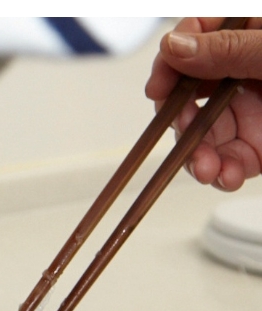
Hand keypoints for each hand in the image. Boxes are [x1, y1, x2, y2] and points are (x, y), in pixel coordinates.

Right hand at [145, 17, 261, 190]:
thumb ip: (227, 49)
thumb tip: (173, 47)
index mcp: (247, 34)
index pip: (193, 38)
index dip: (169, 63)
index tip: (157, 87)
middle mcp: (242, 72)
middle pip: (187, 93)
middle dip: (181, 121)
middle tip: (185, 132)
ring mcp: (249, 110)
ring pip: (202, 133)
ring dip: (197, 156)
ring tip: (208, 170)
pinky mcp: (258, 145)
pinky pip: (228, 161)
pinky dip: (223, 174)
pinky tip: (227, 177)